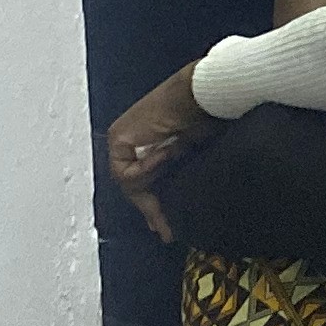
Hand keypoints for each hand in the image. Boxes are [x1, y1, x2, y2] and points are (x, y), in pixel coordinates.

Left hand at [103, 63, 217, 242]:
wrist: (201, 95)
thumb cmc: (207, 118)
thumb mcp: (191, 155)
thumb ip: (178, 174)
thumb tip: (176, 206)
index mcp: (150, 143)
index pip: (144, 181)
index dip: (153, 205)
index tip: (163, 227)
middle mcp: (133, 142)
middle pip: (134, 186)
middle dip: (150, 209)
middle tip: (164, 230)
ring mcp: (122, 140)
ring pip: (130, 183)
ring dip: (153, 182)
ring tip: (174, 161)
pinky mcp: (118, 138)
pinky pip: (127, 172)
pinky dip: (147, 169)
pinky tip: (165, 155)